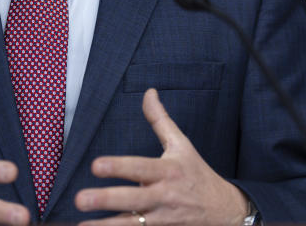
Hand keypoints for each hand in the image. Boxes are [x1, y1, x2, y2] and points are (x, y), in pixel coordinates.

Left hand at [74, 88, 248, 225]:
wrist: (225, 210)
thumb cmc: (196, 174)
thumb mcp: (182, 144)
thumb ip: (160, 120)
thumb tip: (148, 92)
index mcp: (168, 171)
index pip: (140, 168)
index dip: (118, 166)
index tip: (95, 165)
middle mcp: (164, 196)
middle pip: (133, 199)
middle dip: (106, 199)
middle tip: (81, 199)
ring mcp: (163, 219)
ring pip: (132, 225)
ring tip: (80, 225)